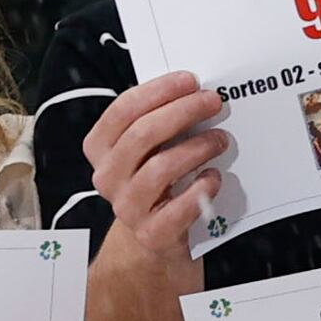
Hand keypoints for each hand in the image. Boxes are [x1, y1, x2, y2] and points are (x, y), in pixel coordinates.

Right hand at [82, 72, 227, 287]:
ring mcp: (127, 207)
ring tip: (220, 139)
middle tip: (212, 102)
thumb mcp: (146, 150)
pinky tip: (213, 177)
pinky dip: (200, 189)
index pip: (123, 111)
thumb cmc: (155, 183)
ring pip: (160, 168)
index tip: (189, 81)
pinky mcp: (152, 234)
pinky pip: (178, 209)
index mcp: (100, 148)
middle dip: (182, 112)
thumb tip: (193, 92)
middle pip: (142, 135)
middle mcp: (108, 177)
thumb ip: (158, 122)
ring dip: (196, 147)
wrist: (154, 239)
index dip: (158, 91)